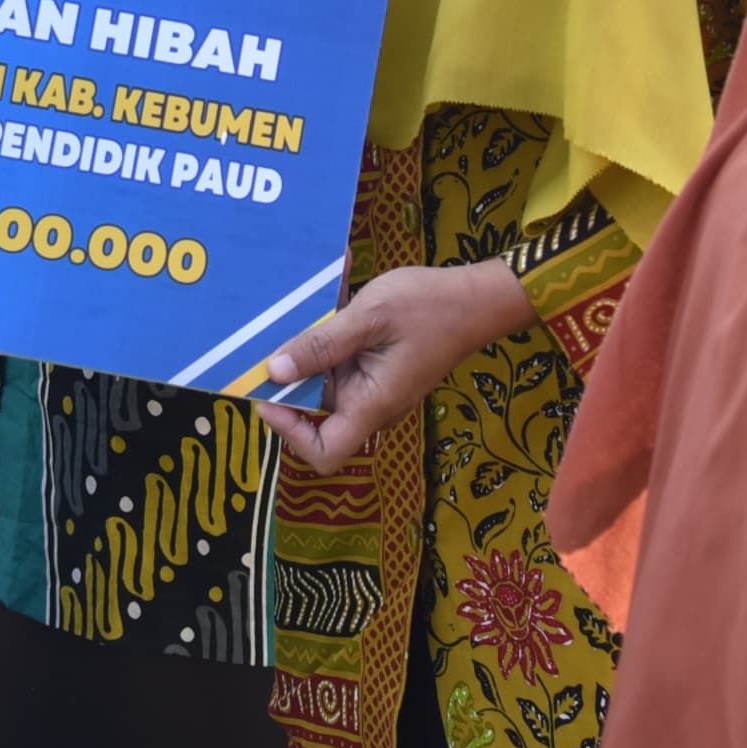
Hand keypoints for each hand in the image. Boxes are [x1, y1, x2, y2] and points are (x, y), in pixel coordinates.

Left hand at [252, 258, 536, 475]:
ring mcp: (374, 386)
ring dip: (306, 351)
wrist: (479, 298)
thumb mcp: (370, 317)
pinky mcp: (377, 367)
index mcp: (371, 404)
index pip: (324, 453)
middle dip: (289, 382)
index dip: (290, 434)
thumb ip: (321, 345)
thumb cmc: (431, 307)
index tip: (270, 395)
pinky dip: (328, 335)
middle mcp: (371, 404)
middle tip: (267, 341)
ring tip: (293, 310)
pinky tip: (328, 294)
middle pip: (316, 415)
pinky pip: (341, 360)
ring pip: (325, 382)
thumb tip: (273, 371)